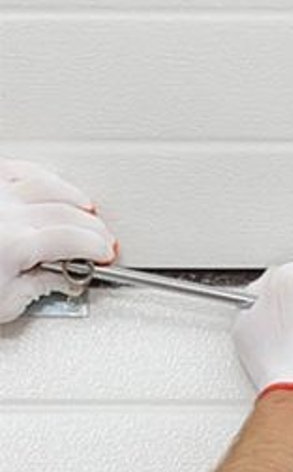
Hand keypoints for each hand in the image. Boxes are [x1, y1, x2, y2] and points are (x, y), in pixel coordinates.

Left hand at [0, 161, 117, 322]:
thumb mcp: (1, 303)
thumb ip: (38, 288)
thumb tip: (61, 278)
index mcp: (14, 244)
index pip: (74, 239)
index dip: (97, 246)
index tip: (104, 254)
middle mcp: (3, 212)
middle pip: (67, 210)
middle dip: (92, 226)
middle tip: (100, 239)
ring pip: (44, 183)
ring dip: (72, 196)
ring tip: (83, 208)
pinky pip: (14, 168)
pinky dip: (37, 175)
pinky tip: (46, 183)